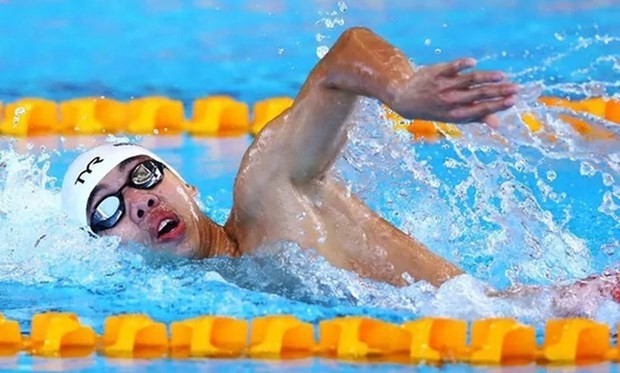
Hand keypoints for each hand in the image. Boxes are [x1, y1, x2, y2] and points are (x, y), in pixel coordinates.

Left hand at [389, 58, 517, 123]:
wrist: (406, 99)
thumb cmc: (436, 108)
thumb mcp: (453, 116)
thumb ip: (476, 117)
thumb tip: (498, 124)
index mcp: (456, 114)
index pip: (481, 109)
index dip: (498, 105)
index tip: (514, 100)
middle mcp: (451, 101)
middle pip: (479, 94)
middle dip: (499, 92)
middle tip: (517, 88)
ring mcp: (444, 87)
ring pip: (469, 80)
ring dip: (487, 78)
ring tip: (502, 76)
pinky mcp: (437, 73)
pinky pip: (450, 68)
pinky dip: (461, 65)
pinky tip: (474, 62)